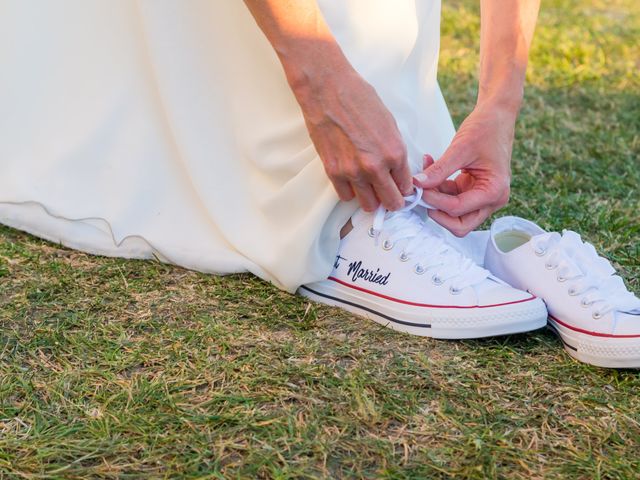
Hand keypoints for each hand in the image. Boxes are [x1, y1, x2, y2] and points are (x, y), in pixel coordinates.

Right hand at [291, 67, 412, 211]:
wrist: (327, 89)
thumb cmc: (360, 99)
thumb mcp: (390, 124)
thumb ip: (394, 151)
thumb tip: (397, 171)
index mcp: (395, 152)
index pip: (407, 187)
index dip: (404, 189)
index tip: (399, 188)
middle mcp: (376, 166)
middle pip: (391, 202)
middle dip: (392, 200)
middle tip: (387, 193)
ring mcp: (353, 171)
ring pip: (368, 204)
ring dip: (370, 198)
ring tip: (368, 187)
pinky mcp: (333, 171)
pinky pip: (345, 196)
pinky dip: (350, 191)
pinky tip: (351, 179)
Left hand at [414, 103, 516, 236]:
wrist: (496, 116)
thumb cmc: (487, 128)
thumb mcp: (460, 149)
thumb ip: (439, 170)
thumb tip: (418, 184)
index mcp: (494, 191)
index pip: (457, 209)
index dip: (434, 201)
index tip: (418, 188)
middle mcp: (492, 200)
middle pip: (460, 224)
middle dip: (437, 211)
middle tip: (420, 194)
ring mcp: (482, 197)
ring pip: (453, 213)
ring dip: (436, 198)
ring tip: (424, 175)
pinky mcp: (473, 190)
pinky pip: (452, 198)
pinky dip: (439, 188)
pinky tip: (430, 168)